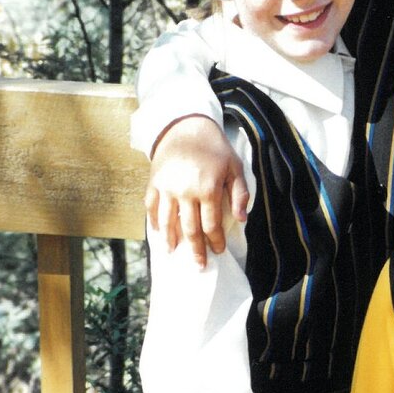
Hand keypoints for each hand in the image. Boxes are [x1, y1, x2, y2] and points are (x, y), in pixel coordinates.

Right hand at [145, 116, 248, 263]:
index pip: (212, 225)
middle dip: (196, 251)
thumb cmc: (215, 148)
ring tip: (174, 254)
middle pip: (190, 230)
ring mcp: (167, 188)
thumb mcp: (235, 167)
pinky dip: (154, 223)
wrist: (186, 126)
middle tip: (199, 265)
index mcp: (207, 189)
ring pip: (168, 223)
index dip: (216, 241)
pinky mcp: (154, 183)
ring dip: (171, 242)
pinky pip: (152, 208)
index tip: (218, 251)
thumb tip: (242, 220)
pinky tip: (159, 233)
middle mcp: (185, 192)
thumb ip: (240, 194)